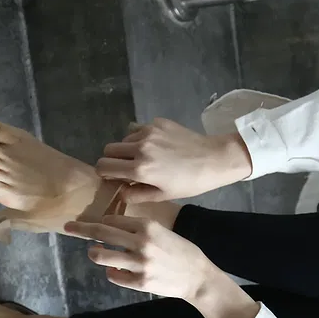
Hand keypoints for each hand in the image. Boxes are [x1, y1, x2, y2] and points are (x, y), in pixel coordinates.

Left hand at [64, 215, 214, 299]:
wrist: (198, 277)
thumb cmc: (182, 251)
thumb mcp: (163, 231)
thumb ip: (140, 228)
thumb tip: (113, 226)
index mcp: (147, 226)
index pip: (112, 219)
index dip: (103, 222)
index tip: (96, 224)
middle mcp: (140, 242)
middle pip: (100, 232)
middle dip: (80, 229)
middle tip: (67, 227)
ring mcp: (139, 264)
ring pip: (101, 255)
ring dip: (94, 253)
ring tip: (96, 253)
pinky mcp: (139, 282)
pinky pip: (113, 276)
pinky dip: (111, 272)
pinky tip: (117, 271)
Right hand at [95, 119, 252, 203]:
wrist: (214, 158)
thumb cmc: (190, 183)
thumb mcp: (163, 195)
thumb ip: (136, 194)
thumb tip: (120, 190)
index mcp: (139, 169)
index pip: (103, 166)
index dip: (105, 173)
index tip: (113, 177)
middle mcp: (139, 147)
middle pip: (108, 150)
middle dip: (113, 159)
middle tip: (127, 167)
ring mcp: (148, 132)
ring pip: (123, 139)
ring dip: (128, 148)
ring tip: (146, 157)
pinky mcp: (157, 122)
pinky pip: (138, 129)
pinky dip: (141, 138)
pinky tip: (158, 146)